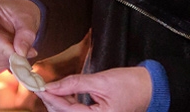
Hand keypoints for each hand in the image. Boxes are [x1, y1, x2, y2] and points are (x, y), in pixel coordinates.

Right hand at [0, 0, 40, 72]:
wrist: (15, 16)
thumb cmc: (20, 13)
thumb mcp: (28, 18)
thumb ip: (26, 34)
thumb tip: (21, 53)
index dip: (4, 48)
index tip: (20, 56)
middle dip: (7, 54)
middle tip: (27, 52)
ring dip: (7, 60)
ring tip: (20, 49)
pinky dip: (3, 64)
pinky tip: (11, 54)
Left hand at [38, 67, 152, 111]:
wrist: (150, 87)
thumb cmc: (131, 84)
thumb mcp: (101, 80)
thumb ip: (75, 83)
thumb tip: (54, 85)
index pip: (66, 110)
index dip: (51, 97)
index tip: (39, 86)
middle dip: (52, 101)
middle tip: (41, 86)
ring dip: (59, 102)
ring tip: (51, 87)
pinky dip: (69, 103)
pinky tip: (64, 93)